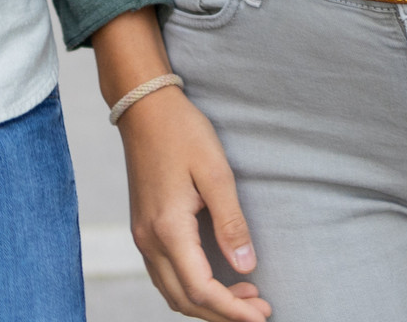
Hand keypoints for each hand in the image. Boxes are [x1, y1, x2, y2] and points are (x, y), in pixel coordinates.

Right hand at [119, 85, 271, 321]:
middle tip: (261, 309)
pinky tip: (214, 279)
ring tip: (245, 296)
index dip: (233, 310)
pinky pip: (164, 276)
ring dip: (207, 304)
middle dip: (224, 314)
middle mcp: (149, 239)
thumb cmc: (182, 131)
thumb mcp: (215, 171)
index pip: (201, 290)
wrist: (144, 106)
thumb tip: (247, 267)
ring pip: (172, 292)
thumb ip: (231, 222)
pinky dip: (190, 289)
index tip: (264, 316)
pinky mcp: (142, 227)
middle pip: (185, 300)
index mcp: (168, 228)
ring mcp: (142, 234)